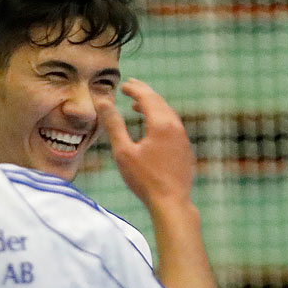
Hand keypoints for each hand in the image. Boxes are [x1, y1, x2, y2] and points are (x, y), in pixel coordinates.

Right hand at [97, 79, 196, 209]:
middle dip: (145, 92)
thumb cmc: (144, 179)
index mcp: (161, 124)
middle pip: (160, 102)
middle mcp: (176, 126)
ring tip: (138, 105)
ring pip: (168, 113)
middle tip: (132, 86)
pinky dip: (161, 118)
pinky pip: (173, 125)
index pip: (147, 97)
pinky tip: (152, 127)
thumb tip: (102, 102)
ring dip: (153, 106)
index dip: (134, 89)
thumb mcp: (123, 151)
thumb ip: (114, 125)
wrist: (171, 202)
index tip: (123, 85)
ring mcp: (183, 138)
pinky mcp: (185, 148)